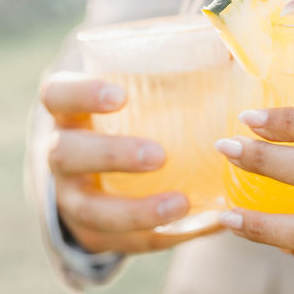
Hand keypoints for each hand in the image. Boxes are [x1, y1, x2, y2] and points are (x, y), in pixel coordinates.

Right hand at [40, 72, 212, 253]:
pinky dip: (163, 236)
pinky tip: (204, 225)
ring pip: (90, 210)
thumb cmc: (137, 121)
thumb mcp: (147, 95)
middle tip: (159, 155)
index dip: (81, 93)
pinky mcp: (94, 236)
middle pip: (66, 154)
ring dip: (135, 210)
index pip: (57, 95)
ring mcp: (72, 199)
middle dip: (111, 155)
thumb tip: (236, 51)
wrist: (105, 177)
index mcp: (70, 112)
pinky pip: (123, 243)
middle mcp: (61, 155)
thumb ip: (182, 70)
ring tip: (182, 204)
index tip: (119, 95)